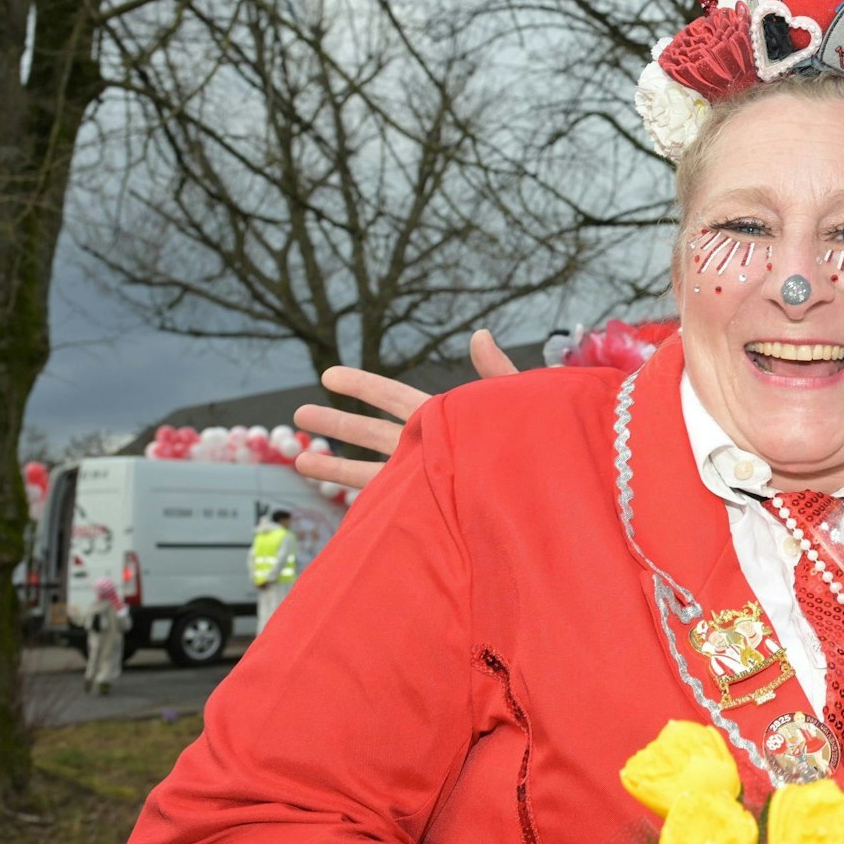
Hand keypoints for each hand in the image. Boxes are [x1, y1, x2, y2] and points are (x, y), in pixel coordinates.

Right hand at [294, 330, 519, 488]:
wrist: (545, 497)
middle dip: (336, 422)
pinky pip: (385, 504)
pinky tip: (335, 504)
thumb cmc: (537, 445)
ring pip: (369, 470)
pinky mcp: (425, 509)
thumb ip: (496, 373)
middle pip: (371, 431)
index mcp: (443, 417)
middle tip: (298, 412)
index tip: (329, 375)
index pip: (392, 397)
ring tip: (298, 459)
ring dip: (334, 463)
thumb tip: (480, 334)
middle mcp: (426, 447)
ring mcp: (422, 479)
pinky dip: (360, 503)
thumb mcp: (516, 404)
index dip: (361, 386)